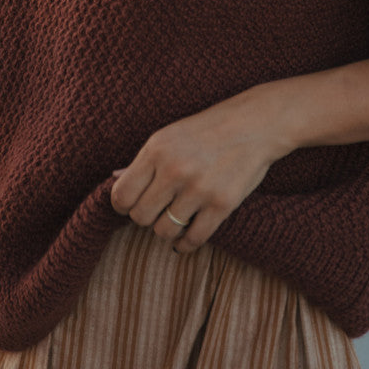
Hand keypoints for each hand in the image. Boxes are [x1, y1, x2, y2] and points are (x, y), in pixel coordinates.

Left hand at [110, 87, 294, 252]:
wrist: (254, 124)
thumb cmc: (207, 130)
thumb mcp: (169, 136)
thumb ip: (142, 161)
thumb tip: (114, 177)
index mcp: (156, 150)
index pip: (121, 196)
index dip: (123, 206)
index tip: (133, 206)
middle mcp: (174, 170)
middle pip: (140, 217)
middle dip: (146, 218)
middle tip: (158, 211)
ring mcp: (198, 188)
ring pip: (165, 231)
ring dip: (168, 230)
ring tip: (175, 219)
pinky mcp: (222, 204)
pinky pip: (193, 239)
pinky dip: (186, 244)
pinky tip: (186, 238)